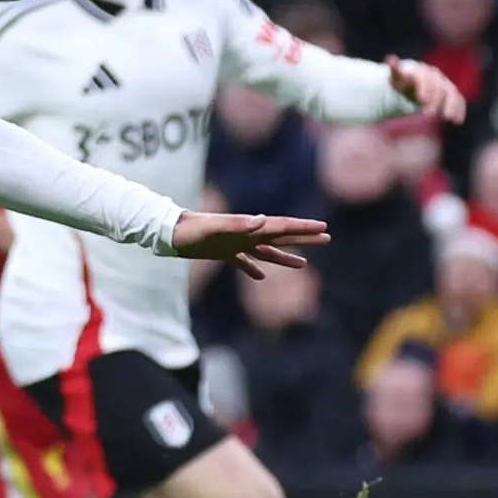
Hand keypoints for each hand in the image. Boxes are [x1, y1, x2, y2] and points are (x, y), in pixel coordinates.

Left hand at [171, 211, 329, 279]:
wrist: (170, 233)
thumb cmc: (192, 230)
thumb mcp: (216, 228)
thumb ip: (239, 225)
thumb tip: (262, 220)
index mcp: (249, 227)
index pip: (282, 226)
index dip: (303, 228)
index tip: (323, 227)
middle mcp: (245, 234)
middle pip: (280, 236)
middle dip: (304, 238)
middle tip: (327, 237)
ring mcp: (235, 244)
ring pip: (266, 251)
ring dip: (285, 256)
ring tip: (303, 264)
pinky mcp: (222, 253)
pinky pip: (243, 262)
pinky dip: (253, 269)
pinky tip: (260, 277)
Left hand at [386, 56, 465, 123]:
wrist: (413, 82)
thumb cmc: (403, 81)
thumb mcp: (396, 77)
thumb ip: (395, 69)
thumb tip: (390, 59)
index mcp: (421, 72)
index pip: (425, 78)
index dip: (425, 88)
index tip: (422, 100)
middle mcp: (435, 76)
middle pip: (438, 87)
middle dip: (435, 100)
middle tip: (428, 114)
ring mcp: (445, 84)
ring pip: (451, 93)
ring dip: (451, 105)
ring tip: (448, 117)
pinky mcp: (451, 94)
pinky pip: (458, 99)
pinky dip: (459, 109)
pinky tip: (458, 121)